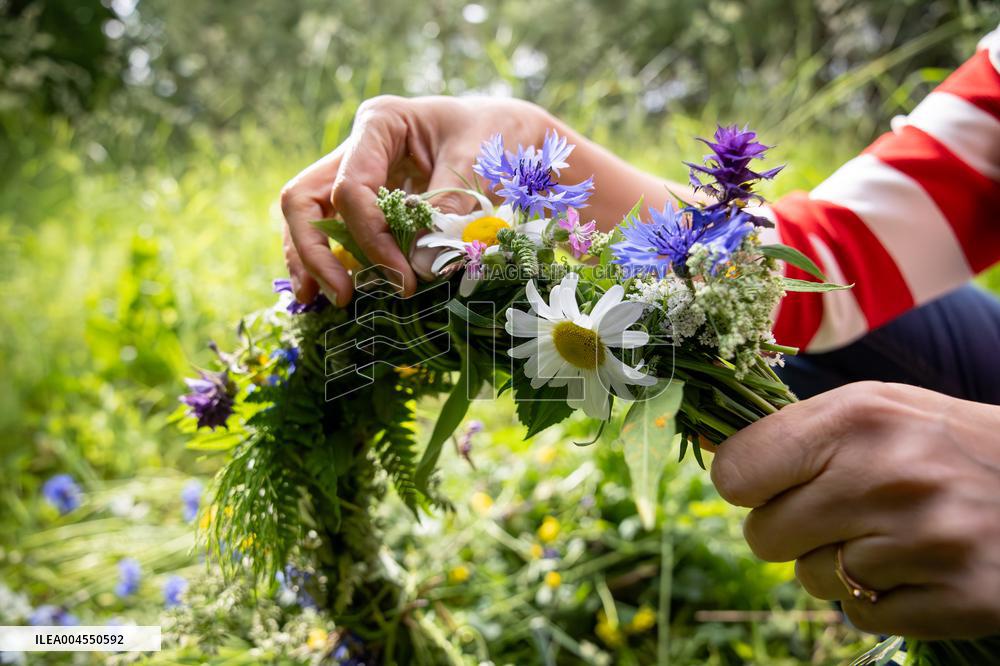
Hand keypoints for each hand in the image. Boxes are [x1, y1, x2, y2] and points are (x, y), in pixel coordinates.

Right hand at [279, 95, 551, 305]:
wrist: (512, 136)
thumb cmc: (497, 137)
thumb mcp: (479, 164)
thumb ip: (449, 209)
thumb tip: (421, 266)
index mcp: (381, 124)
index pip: (351, 188)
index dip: (371, 238)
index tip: (404, 278)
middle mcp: (358, 148)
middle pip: (306, 198)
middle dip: (314, 250)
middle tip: (340, 295)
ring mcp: (357, 174)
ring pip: (308, 215)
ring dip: (309, 259)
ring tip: (319, 300)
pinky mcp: (367, 202)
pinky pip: (333, 230)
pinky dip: (329, 259)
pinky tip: (333, 290)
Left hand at [711, 381, 999, 638]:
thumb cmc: (939, 443)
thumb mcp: (871, 409)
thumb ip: (791, 431)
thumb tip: (707, 447)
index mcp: (855, 418)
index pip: (736, 474)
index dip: (748, 485)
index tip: (773, 483)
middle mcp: (885, 477)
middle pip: (762, 536)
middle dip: (791, 529)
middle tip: (839, 510)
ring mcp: (924, 542)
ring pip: (811, 580)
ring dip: (839, 564)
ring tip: (889, 532)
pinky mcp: (959, 599)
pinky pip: (860, 616)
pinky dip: (878, 598)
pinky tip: (916, 564)